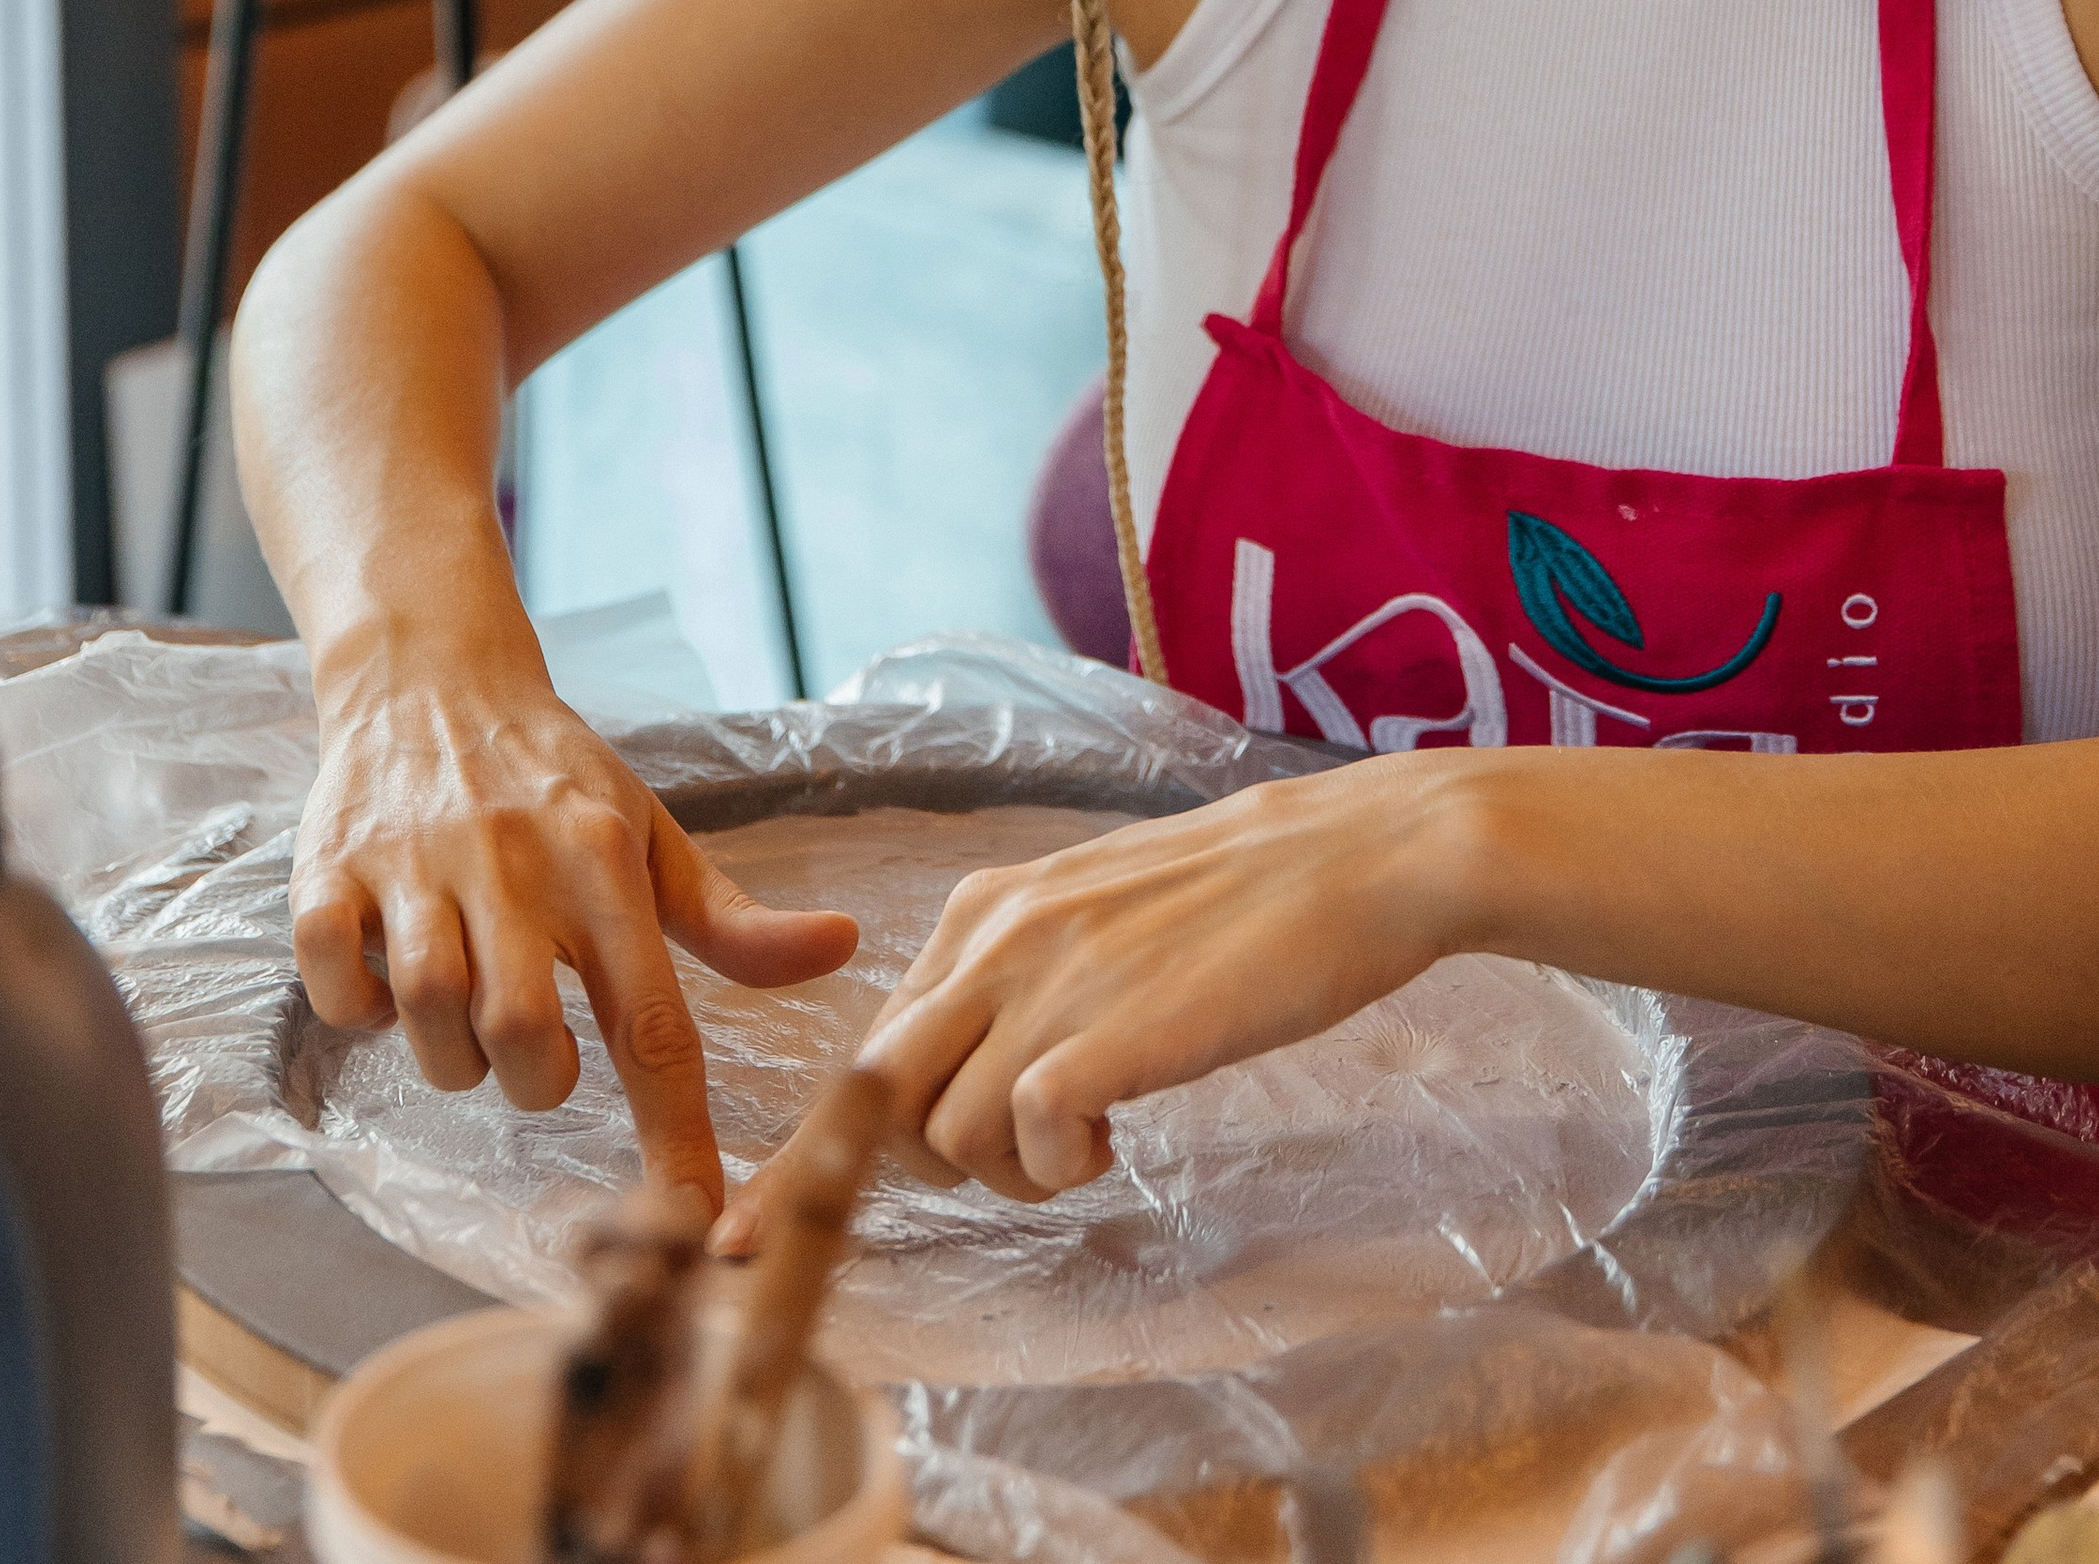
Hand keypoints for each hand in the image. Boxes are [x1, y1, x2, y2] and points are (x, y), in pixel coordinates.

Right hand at [289, 667, 857, 1214]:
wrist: (431, 674)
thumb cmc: (555, 778)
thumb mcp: (650, 836)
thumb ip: (733, 919)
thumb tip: (840, 949)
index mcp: (603, 860)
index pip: (652, 1022)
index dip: (676, 1135)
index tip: (697, 1222)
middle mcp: (512, 860)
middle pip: (523, 1032)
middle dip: (535, 1082)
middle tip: (539, 1054)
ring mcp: (415, 863)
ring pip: (429, 1012)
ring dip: (451, 1054)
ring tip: (467, 1015)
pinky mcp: (330, 867)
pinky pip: (333, 979)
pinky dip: (356, 1009)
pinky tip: (383, 983)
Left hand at [717, 756, 1477, 1235]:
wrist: (1352, 859)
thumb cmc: (1246, 899)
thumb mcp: (1099, 919)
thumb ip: (1022, 977)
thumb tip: (971, 1066)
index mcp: (986, 909)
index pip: (863, 1046)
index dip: (810, 1153)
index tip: (746, 1240)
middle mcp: (993, 938)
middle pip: (873, 1096)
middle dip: (917, 1164)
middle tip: (1020, 1159)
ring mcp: (1044, 982)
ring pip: (940, 1136)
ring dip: (1007, 1173)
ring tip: (1091, 1139)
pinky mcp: (1102, 1034)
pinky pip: (1022, 1138)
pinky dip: (1060, 1164)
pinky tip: (1119, 1133)